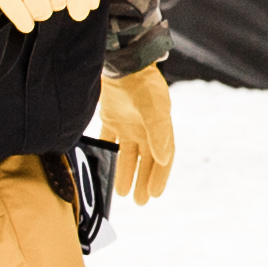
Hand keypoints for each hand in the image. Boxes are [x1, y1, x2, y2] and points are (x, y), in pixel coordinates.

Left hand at [96, 65, 176, 202]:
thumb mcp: (154, 111)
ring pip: (128, 154)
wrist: (123, 65)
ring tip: (122, 192)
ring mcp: (129, 124)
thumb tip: (164, 159)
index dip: (160, 177)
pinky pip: (109, 140)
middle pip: (146, 160)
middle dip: (144, 180)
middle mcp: (146, 129)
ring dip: (126, 172)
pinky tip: (103, 164)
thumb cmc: (144, 87)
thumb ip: (159, 134)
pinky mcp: (112, 118)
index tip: (154, 195)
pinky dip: (107, 152)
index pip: (163, 158)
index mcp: (160, 128)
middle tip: (140, 201)